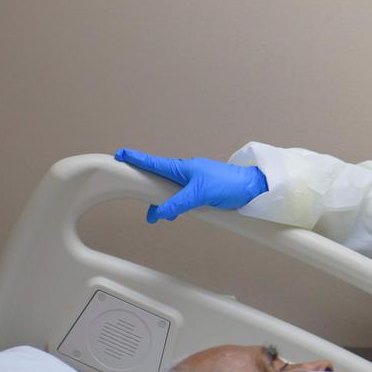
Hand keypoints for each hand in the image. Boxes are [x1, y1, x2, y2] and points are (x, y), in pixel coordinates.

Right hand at [114, 148, 268, 222]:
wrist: (252, 189)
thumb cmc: (229, 184)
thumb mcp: (200, 194)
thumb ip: (177, 204)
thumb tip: (159, 213)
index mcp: (182, 168)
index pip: (153, 163)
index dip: (136, 159)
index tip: (120, 155)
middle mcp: (184, 174)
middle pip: (157, 181)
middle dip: (145, 190)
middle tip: (135, 199)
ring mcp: (192, 183)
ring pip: (168, 193)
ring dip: (162, 204)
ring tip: (155, 216)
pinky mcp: (200, 193)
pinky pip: (180, 199)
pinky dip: (174, 207)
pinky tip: (173, 215)